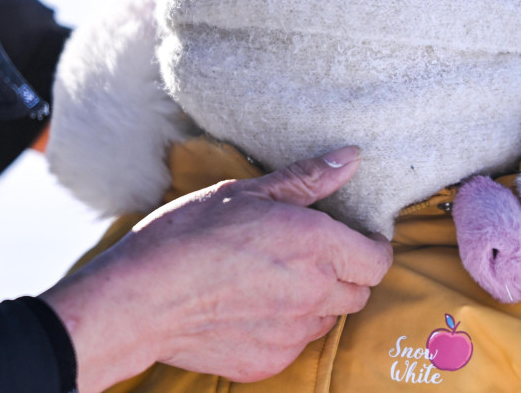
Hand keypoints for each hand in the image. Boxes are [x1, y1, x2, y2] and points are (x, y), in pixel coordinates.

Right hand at [41, 146, 392, 392]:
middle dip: (344, 273)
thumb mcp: (245, 192)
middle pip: (359, 291)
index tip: (349, 236)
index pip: (379, 259)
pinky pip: (295, 343)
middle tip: (307, 253)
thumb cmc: (188, 235)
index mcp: (317, 245)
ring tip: (274, 278)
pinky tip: (250, 306)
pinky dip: (284, 326)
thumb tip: (351, 158)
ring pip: (328, 318)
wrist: (141, 299)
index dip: (369, 246)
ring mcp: (293, 334)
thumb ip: (306, 179)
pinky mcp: (270, 361)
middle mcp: (315, 293)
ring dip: (317, 301)